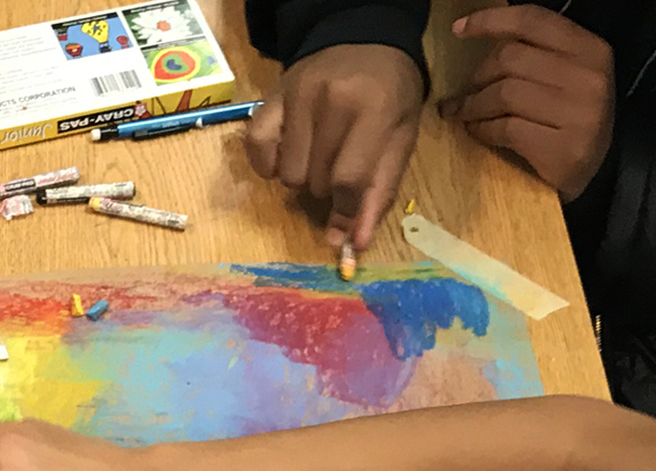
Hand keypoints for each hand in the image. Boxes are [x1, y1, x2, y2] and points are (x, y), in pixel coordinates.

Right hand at [247, 44, 424, 249]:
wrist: (364, 42)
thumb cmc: (390, 96)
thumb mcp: (399, 141)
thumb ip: (378, 193)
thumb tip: (354, 244)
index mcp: (373, 109)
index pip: (349, 179)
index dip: (346, 210)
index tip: (346, 223)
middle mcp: (330, 100)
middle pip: (315, 181)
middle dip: (327, 188)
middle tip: (340, 167)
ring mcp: (295, 96)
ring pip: (287, 174)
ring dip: (302, 178)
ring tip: (316, 157)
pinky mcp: (270, 97)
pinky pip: (257, 148)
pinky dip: (268, 165)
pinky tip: (285, 158)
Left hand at [442, 6, 613, 200]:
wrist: (595, 173)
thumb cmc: (569, 121)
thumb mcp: (563, 77)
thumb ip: (533, 55)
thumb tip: (481, 42)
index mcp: (589, 49)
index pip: (532, 20)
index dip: (490, 20)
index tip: (459, 29)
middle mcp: (588, 76)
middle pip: (511, 58)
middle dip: (479, 77)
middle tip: (466, 93)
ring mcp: (580, 113)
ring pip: (505, 93)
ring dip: (474, 105)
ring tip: (463, 114)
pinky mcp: (563, 148)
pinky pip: (506, 128)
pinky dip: (483, 130)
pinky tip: (477, 132)